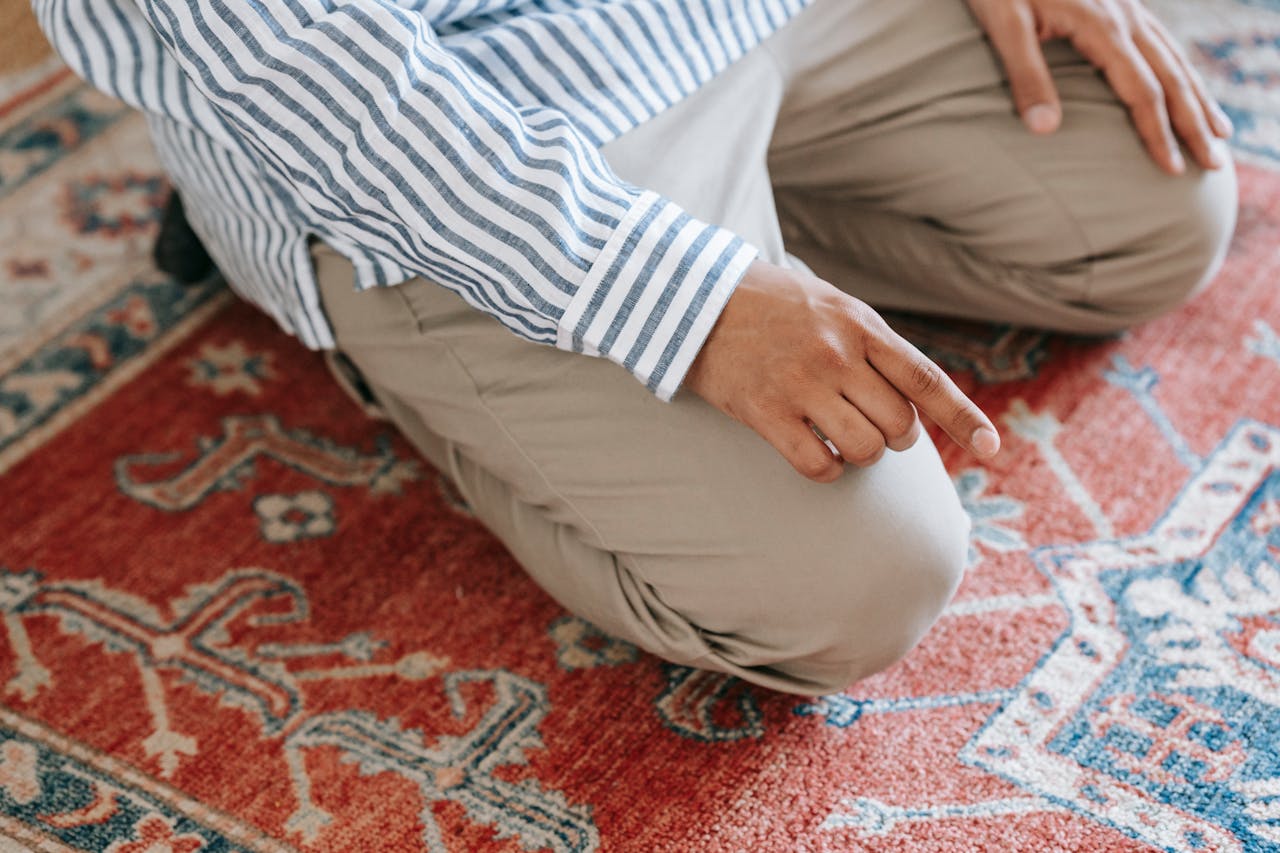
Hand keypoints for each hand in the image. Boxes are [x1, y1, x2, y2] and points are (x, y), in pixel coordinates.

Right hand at [683, 261, 999, 482]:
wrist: (695, 299)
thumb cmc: (769, 303)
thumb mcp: (830, 304)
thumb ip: (872, 343)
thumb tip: (914, 397)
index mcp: (859, 325)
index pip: (926, 379)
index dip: (963, 418)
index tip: (991, 448)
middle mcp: (836, 355)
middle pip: (898, 426)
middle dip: (893, 437)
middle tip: (869, 425)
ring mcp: (801, 384)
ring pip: (864, 450)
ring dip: (859, 454)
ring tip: (839, 436)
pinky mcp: (765, 411)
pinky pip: (818, 464)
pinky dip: (825, 469)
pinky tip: (814, 453)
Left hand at [966, 0, 1232, 173]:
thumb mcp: (1004, 26)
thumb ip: (1026, 75)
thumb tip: (1046, 130)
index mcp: (1102, 26)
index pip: (1141, 91)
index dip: (1158, 132)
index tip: (1171, 169)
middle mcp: (1125, 15)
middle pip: (1172, 77)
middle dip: (1194, 123)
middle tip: (1214, 164)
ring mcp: (1126, 5)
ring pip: (1173, 56)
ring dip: (1197, 97)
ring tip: (1217, 131)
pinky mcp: (1118, 1)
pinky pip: (1160, 40)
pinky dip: (1179, 68)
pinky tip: (1182, 83)